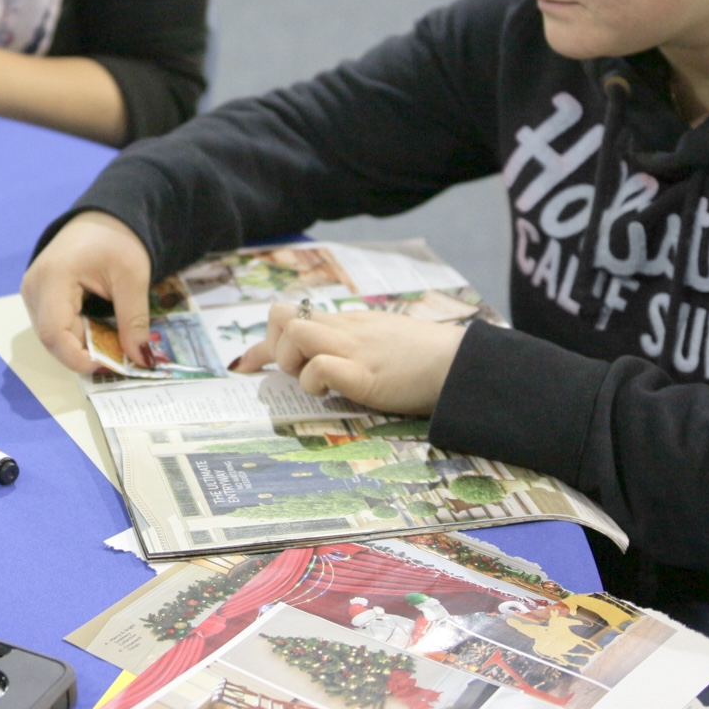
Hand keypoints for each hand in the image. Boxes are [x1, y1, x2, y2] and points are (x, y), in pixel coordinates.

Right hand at [21, 211, 151, 373]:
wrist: (102, 219)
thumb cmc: (117, 241)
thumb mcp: (133, 279)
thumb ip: (134, 321)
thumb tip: (142, 360)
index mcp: (54, 277)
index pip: (54, 333)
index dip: (79, 358)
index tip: (111, 364)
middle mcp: (33, 287)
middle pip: (52, 339)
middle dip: (84, 354)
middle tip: (118, 356)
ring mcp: (32, 292)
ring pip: (52, 337)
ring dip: (81, 346)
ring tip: (111, 339)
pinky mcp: (37, 296)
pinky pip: (53, 327)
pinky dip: (76, 335)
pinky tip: (98, 327)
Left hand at [232, 303, 466, 415]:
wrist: (459, 365)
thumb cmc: (423, 357)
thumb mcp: (380, 339)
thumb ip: (349, 343)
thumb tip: (322, 358)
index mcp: (347, 323)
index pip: (290, 316)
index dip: (263, 342)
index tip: (248, 364)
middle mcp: (345, 330)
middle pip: (281, 316)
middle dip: (275, 347)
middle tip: (295, 373)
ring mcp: (354, 350)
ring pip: (295, 334)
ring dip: (292, 364)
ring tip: (316, 382)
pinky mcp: (365, 376)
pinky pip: (321, 367)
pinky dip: (315, 383)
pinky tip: (332, 392)